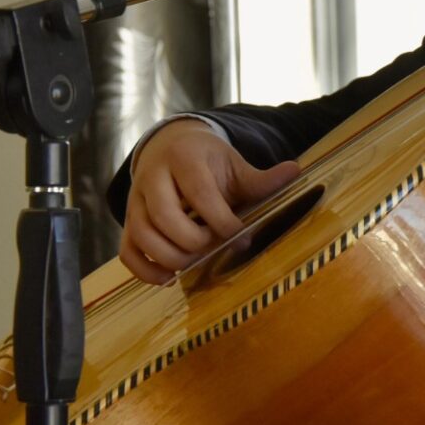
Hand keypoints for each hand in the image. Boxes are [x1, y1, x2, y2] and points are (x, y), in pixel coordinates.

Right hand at [118, 119, 299, 284]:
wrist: (170, 147)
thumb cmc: (207, 161)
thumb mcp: (234, 164)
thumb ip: (262, 177)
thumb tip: (296, 171)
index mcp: (184, 157)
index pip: (199, 193)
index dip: (221, 220)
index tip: (240, 233)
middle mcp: (152, 177)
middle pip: (163, 215)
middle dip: (193, 239)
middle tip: (213, 244)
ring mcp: (136, 201)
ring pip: (142, 235)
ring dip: (170, 257)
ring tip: (194, 262)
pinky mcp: (129, 222)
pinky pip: (127, 252)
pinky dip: (145, 271)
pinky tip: (170, 278)